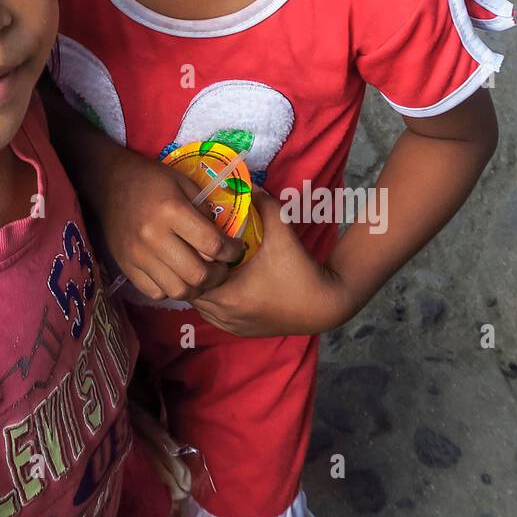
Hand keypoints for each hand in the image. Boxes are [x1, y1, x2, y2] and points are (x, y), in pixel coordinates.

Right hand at [98, 151, 245, 301]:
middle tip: (222, 267)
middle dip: (218, 275)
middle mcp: (153, 236)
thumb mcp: (184, 183)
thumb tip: (223, 239)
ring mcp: (137, 255)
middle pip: (197, 274)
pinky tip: (176, 275)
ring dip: (196, 287)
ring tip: (201, 274)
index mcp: (171, 211)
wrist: (109, 182)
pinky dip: (171, 289)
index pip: (212, 245)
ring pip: (178, 290)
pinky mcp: (126, 266)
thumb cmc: (152, 180)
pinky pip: (155, 292)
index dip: (232, 251)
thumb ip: (205, 211)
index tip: (236, 248)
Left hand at [189, 191, 354, 336]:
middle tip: (202, 249)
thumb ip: (263, 203)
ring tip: (211, 263)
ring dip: (202, 285)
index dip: (191, 256)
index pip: (190, 276)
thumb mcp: (282, 231)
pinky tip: (224, 282)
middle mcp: (225, 316)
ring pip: (200, 305)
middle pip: (192, 291)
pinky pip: (213, 314)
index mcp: (229, 296)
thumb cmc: (301, 271)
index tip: (199, 241)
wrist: (325, 305)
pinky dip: (213, 299)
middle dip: (194, 269)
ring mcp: (232, 326)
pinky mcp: (240, 331)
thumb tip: (248, 185)